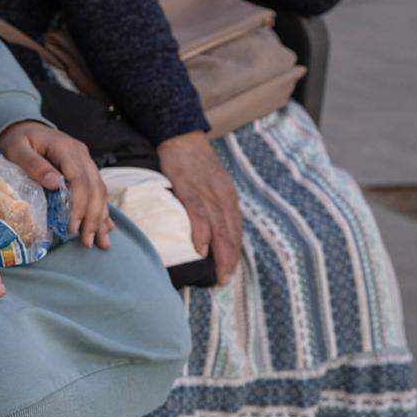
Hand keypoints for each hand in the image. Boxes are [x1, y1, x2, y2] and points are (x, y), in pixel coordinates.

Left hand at [0, 120, 112, 248]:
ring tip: (101, 242)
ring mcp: (85, 161)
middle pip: (95, 188)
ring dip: (101, 217)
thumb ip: (34, 164)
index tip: (73, 227)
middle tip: (87, 241)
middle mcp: (81, 155)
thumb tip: (56, 183)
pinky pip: (97, 190)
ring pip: (100, 191)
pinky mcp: (84, 169)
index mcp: (66, 148)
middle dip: (93, 217)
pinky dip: (101, 210)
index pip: (80, 180)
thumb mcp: (17, 149)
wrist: (22, 126)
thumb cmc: (17, 139)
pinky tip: (106, 227)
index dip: (79, 205)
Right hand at [157, 130, 241, 284]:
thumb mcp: (210, 183)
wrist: (181, 136)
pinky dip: (201, 233)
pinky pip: (198, 215)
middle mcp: (223, 198)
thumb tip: (207, 227)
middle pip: (230, 234)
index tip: (229, 271)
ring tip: (217, 274)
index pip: (235, 230)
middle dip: (229, 259)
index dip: (233, 252)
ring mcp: (208, 194)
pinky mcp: (190, 190)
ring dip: (220, 254)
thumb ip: (211, 203)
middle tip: (224, 280)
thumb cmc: (193, 161)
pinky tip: (200, 249)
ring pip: (219, 229)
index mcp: (228, 198)